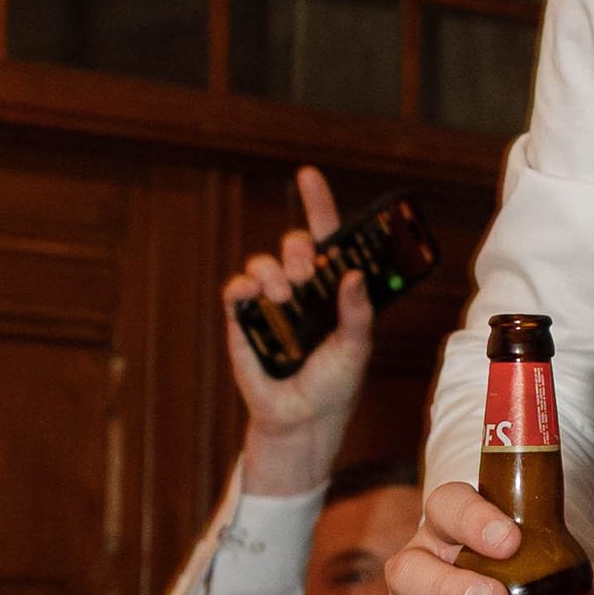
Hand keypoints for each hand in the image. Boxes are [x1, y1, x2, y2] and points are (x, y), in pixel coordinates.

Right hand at [225, 162, 369, 496]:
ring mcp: (269, 302)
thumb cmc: (335, 382)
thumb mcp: (357, 346)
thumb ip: (357, 311)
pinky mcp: (243, 320)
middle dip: (299, 248)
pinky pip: (235, 290)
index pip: (325, 236)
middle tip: (308, 273)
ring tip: (284, 296)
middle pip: (293, 244)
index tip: (308, 175)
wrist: (304, 419)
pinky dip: (242, 287)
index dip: (316, 202)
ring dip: (272, 270)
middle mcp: (299, 288)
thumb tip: (353, 274)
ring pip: (262, 262)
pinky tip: (254, 296)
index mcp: (331, 287)